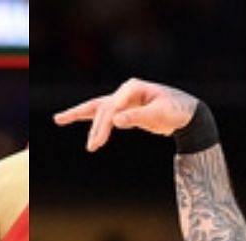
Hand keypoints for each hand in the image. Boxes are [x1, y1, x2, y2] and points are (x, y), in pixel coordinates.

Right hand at [54, 78, 200, 151]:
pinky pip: (104, 115)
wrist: (186, 114)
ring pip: (97, 109)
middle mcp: (125, 92)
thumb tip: (116, 121)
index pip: (111, 107)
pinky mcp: (125, 110)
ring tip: (58, 119)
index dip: (103, 125)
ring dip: (79, 115)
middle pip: (101, 108)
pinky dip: (92, 121)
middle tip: (92, 147)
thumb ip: (138, 116)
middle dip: (94, 128)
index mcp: (132, 88)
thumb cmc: (176, 110)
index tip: (99, 142)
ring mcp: (124, 100)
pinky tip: (78, 123)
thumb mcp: (160, 114)